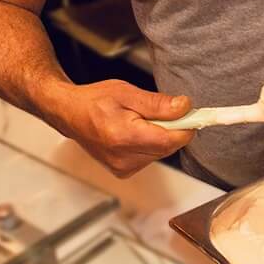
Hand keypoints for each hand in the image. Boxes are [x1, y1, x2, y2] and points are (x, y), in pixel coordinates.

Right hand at [48, 79, 192, 177]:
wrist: (70, 114)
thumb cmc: (94, 101)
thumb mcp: (127, 92)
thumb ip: (158, 104)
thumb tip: (185, 107)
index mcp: (123, 136)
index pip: (170, 140)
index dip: (186, 126)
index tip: (193, 114)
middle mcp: (123, 158)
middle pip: (168, 146)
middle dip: (172, 128)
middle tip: (159, 110)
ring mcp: (123, 168)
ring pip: (161, 152)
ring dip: (160, 136)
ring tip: (140, 120)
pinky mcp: (123, 171)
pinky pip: (151, 157)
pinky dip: (150, 144)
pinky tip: (135, 132)